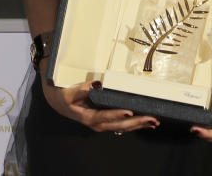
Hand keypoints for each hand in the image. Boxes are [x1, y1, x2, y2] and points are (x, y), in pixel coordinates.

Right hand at [41, 79, 158, 132]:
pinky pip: (121, 124)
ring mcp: (102, 123)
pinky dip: (134, 124)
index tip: (129, 112)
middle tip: (151, 119)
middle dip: (136, 122)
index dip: (117, 115)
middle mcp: (97, 123)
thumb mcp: (68, 93)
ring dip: (138, 125)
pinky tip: (145, 122)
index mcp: (88, 117)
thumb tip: (95, 84)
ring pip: (122, 127)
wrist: (57, 101)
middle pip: (119, 125)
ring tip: (154, 122)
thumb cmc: (63, 96)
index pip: (105, 117)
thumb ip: (80, 90)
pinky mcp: (105, 120)